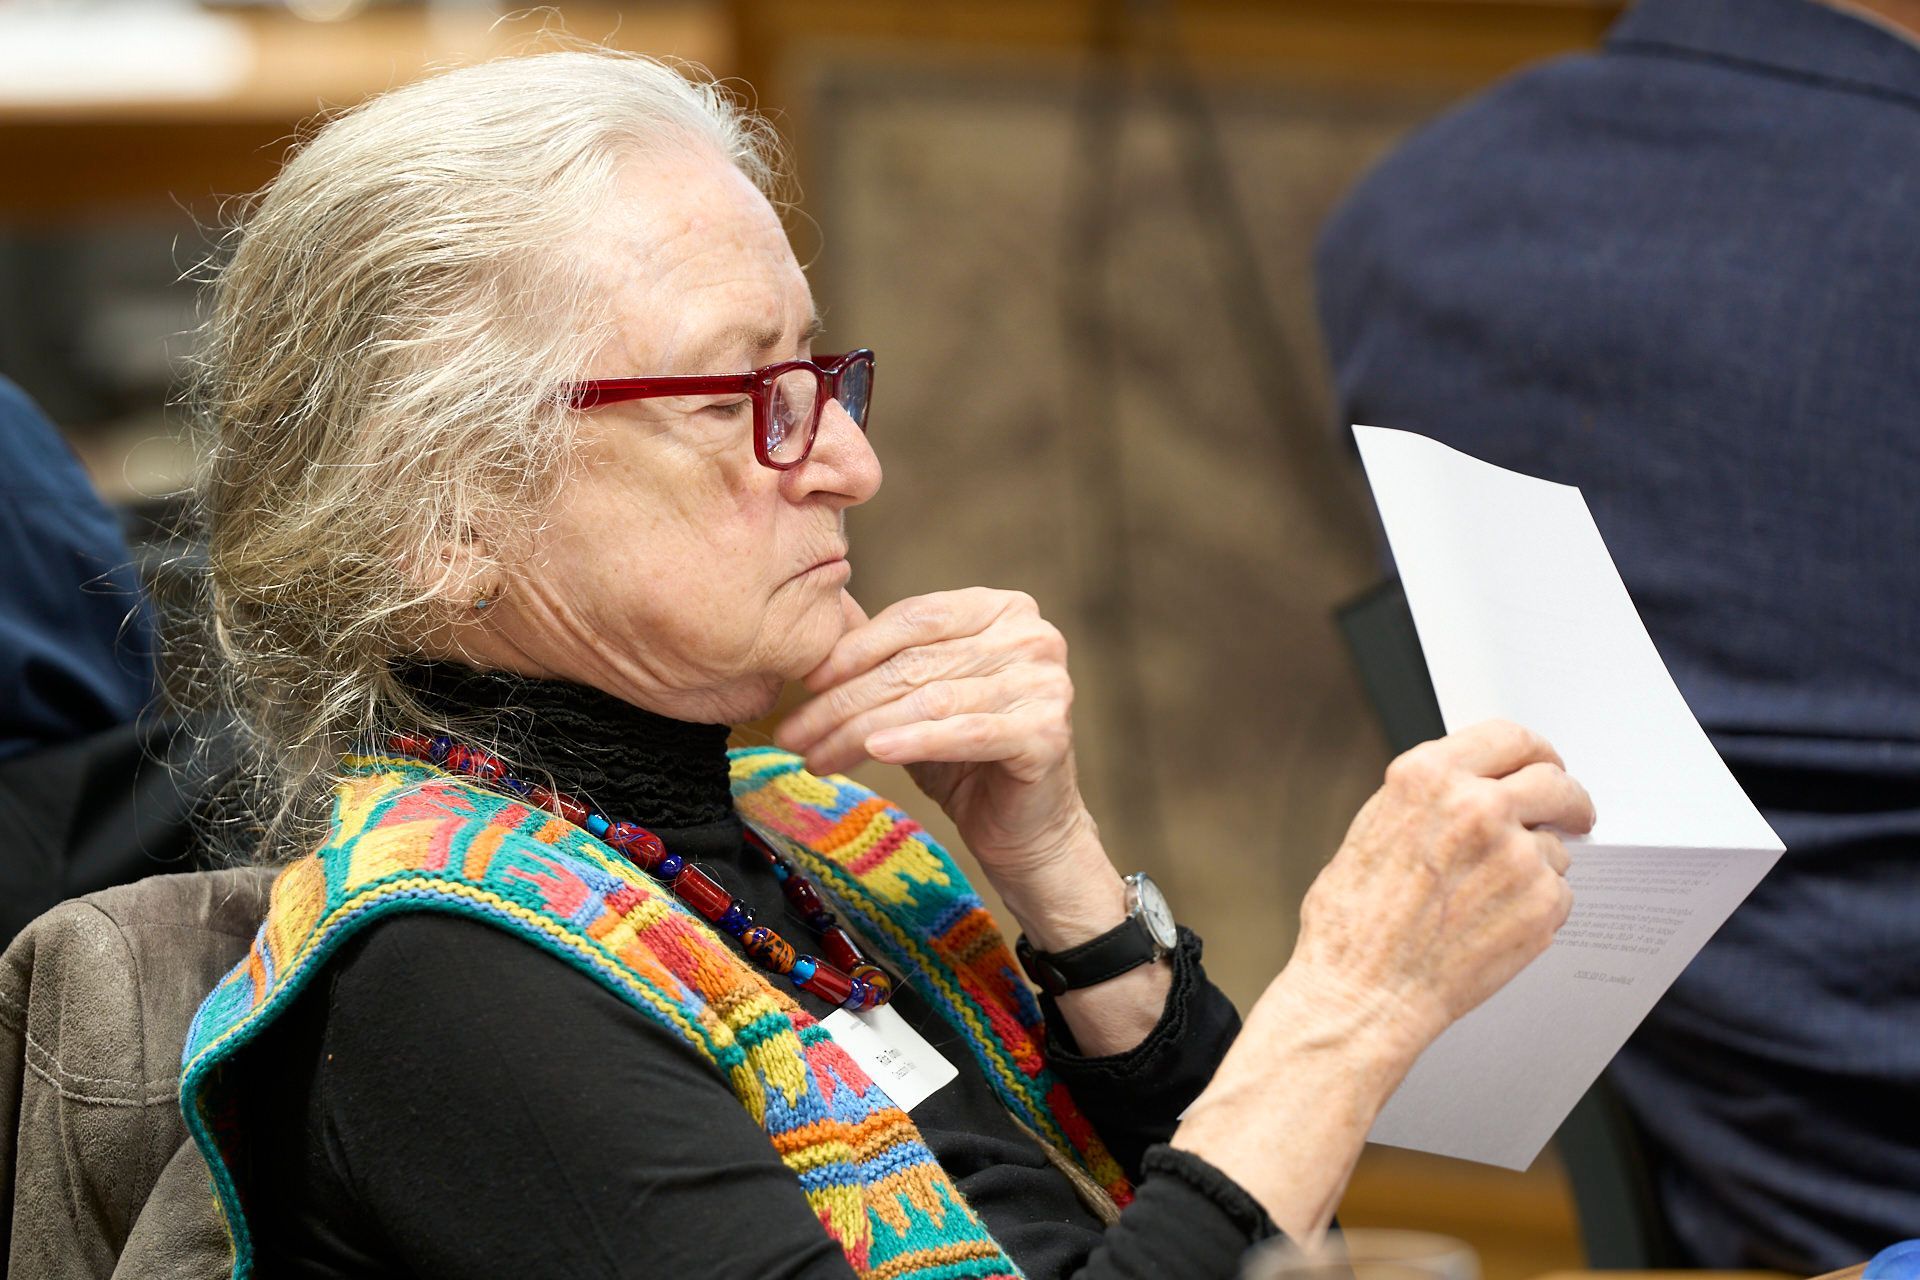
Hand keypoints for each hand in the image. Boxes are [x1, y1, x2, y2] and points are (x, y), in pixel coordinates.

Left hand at [774, 588, 1091, 881]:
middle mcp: (1032, 636)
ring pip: (931, 700)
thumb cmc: (967, 757)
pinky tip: (872, 752)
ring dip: (861, 729)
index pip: (916, 617)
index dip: (854, 648)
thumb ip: (884, 661)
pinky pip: (965, 733)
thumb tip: (812, 634)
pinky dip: (914, 741)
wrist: (1026, 828)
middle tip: (794, 733)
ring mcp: (1045, 682)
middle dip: (845, 701)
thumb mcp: (920, 697)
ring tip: (816, 755)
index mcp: (1002, 609)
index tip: (805, 682)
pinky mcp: (1047, 732)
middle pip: (917, 662)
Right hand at [1285, 719, 1595, 1051]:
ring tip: (1485, 901)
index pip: (1509, 738)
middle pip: (1554, 781)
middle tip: (1572, 814)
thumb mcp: (1373, 831)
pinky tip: (1492, 926)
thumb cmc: (1354, 924)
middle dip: (1568, 799)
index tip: (1545, 765)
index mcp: (1428, 778)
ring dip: (1536, 866)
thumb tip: (1473, 790)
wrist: (1365, 994)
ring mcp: (1516, 855)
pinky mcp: (1542, 904)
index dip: (1535, 753)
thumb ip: (1430, 801)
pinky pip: (1559, 893)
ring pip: (1555, 846)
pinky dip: (1536, 908)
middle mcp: (1477, 806)